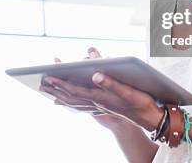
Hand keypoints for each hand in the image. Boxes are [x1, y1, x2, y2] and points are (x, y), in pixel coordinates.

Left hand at [40, 49, 162, 131]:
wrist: (149, 117)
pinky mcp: (103, 106)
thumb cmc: (140, 103)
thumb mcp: (127, 91)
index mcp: (100, 98)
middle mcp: (97, 103)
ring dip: (61, 95)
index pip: (75, 90)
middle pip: (71, 97)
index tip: (49, 76)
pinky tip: (66, 100)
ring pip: (75, 102)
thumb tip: (95, 75)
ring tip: (49, 90)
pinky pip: (81, 105)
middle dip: (56, 89)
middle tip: (42, 83)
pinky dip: (71, 101)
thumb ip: (111, 83)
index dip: (61, 83)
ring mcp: (99, 106)